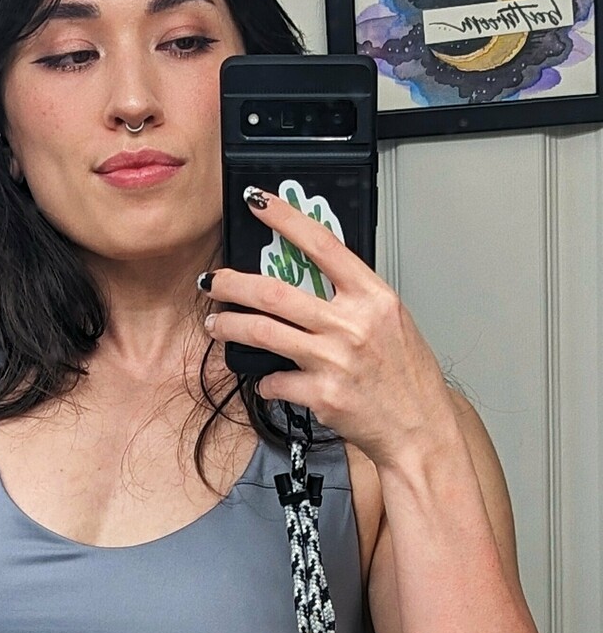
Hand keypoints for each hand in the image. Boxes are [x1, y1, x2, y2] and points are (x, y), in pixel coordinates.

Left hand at [200, 185, 457, 468]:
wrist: (419, 429)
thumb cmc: (406, 377)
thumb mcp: (390, 322)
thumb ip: (352, 299)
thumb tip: (308, 280)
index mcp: (373, 297)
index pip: (322, 244)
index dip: (285, 219)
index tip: (258, 203)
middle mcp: (353, 324)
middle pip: (275, 292)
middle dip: (233, 284)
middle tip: (213, 282)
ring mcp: (335, 360)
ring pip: (263, 332)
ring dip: (230, 326)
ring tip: (216, 325)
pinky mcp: (321, 395)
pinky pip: (274, 382)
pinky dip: (264, 382)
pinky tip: (267, 381)